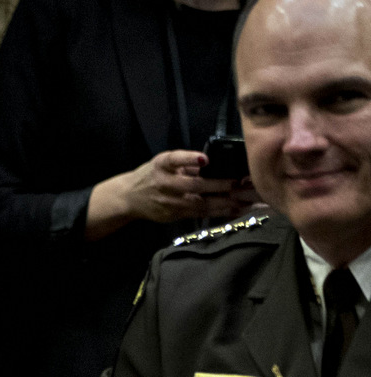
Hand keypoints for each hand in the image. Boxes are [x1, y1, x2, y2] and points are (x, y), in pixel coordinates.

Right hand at [111, 150, 258, 223]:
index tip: (204, 160)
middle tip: (245, 183)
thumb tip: (218, 164)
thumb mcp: (164, 163)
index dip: (189, 160)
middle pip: (195, 186)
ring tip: (250, 200)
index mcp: (162, 166)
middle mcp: (165, 184)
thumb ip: (187, 164)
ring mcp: (171, 203)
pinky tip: (240, 210)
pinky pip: (203, 214)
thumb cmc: (151, 175)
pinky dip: (222, 211)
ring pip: (202, 204)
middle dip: (221, 185)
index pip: (175, 160)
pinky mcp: (175, 215)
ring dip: (228, 202)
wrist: (129, 197)